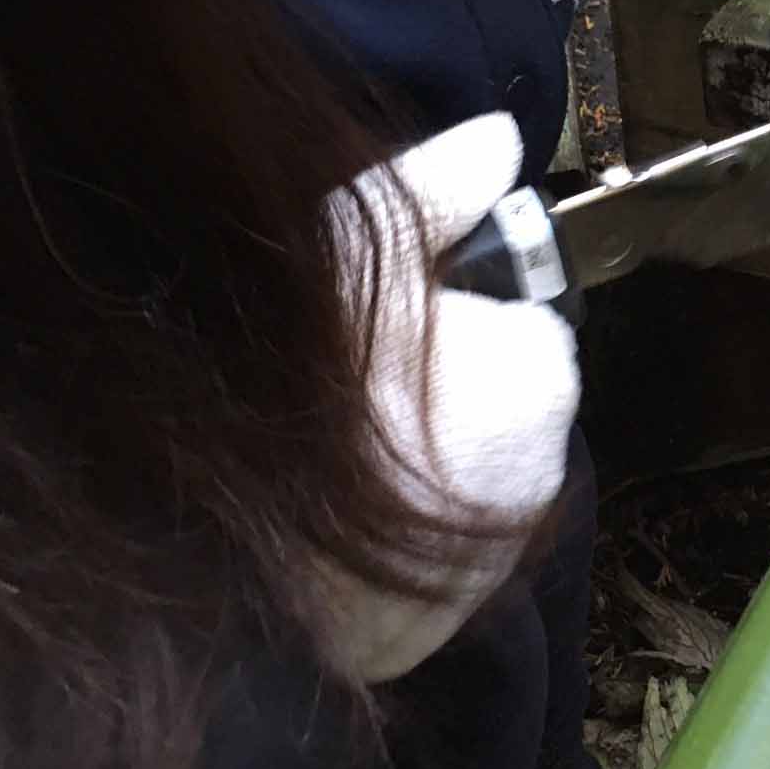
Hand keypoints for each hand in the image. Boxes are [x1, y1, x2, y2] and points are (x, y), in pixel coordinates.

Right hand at [328, 113, 579, 679]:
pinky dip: (383, 543)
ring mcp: (488, 568)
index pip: (518, 329)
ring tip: (321, 452)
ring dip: (410, 470)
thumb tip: (499, 137)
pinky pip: (419, 565)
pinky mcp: (432, 631)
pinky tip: (317, 525)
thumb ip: (441, 183)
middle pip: (490, 410)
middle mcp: (543, 482)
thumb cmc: (310, 368)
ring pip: (455, 487)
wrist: (225, 549)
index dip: (450, 318)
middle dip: (436, 394)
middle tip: (345, 386)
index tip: (384, 324)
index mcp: (543, 380)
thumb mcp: (367, 240)